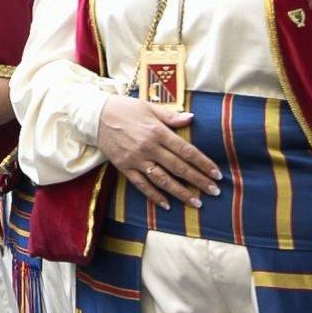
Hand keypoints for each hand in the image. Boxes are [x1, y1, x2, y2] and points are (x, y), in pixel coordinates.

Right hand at [94, 93, 221, 209]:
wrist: (95, 116)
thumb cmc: (125, 108)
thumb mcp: (149, 107)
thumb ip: (171, 116)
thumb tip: (191, 119)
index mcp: (158, 131)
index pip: (186, 150)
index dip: (203, 163)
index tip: (216, 173)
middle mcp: (149, 148)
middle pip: (178, 168)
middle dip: (198, 181)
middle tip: (214, 192)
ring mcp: (136, 160)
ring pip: (162, 180)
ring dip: (181, 193)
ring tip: (196, 202)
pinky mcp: (124, 168)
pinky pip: (142, 185)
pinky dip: (154, 196)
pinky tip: (167, 205)